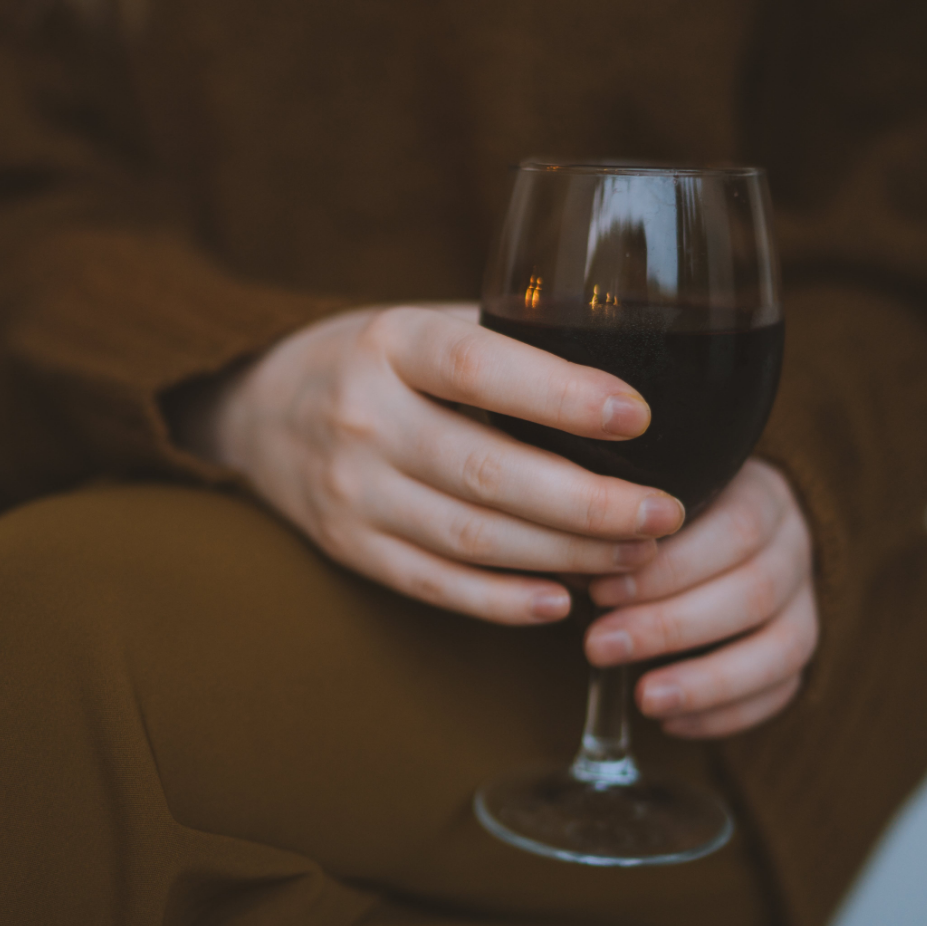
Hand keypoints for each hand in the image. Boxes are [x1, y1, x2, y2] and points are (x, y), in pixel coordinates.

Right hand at [175, 304, 685, 624]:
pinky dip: (501, 600)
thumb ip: (507, 343)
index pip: (477, 366)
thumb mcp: (425, 323)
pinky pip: (435, 584)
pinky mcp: (348, 547)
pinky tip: (560, 601)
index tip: (639, 415)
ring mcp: (350, 490)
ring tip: (635, 554)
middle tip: (664, 513)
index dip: (560, 395)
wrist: (261, 410)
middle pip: (485, 471)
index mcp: (390, 342)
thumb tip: (634, 372)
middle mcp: (362, 416)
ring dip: (562, 554)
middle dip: (588, 502)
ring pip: (470, 536)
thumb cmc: (380, 361)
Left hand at [584, 459, 817, 737]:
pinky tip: (672, 724)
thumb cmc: (659, 516)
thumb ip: (620, 527)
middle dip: (671, 626)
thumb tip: (572, 568)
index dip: (670, 568)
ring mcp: (806, 599)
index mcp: (760, 493)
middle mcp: (794, 544)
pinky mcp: (800, 646)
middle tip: (598, 647)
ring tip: (644, 700)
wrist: (713, 528)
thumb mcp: (644, 502)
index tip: (600, 593)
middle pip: (754, 590)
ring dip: (707, 681)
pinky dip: (727, 713)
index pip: (735, 528)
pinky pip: (782, 689)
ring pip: (781, 648)